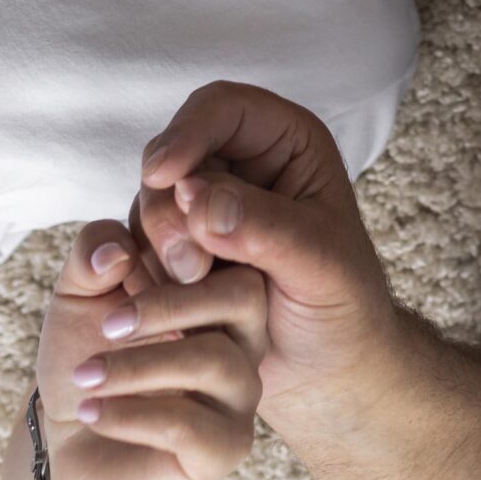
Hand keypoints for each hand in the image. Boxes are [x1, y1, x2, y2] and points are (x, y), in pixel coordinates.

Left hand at [33, 221, 265, 479]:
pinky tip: (91, 412)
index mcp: (217, 279)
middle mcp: (244, 330)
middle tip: (107, 325)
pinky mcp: (226, 447)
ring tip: (85, 376)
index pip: (229, 236)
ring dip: (137, 366)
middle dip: (170, 302)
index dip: (178, 238)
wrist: (72, 444)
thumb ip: (93, 251)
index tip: (117, 264)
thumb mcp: (77, 291)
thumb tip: (117, 251)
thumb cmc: (86, 353)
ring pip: (214, 361)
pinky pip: (189, 425)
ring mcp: (241, 391)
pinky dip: (129, 415)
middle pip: (244, 294)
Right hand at [134, 84, 394, 424]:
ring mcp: (203, 208)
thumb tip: (200, 202)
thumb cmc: (342, 306)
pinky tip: (178, 307)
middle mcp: (240, 165)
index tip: (162, 173)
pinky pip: (138, 248)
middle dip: (171, 211)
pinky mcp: (177, 252)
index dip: (187, 131)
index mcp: (285, 143)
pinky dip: (149, 275)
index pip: (222, 108)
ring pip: (149, 203)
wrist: (326, 371)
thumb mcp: (321, 263)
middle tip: (192, 268)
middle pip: (173, 157)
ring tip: (197, 290)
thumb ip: (266, 227)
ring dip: (161, 249)